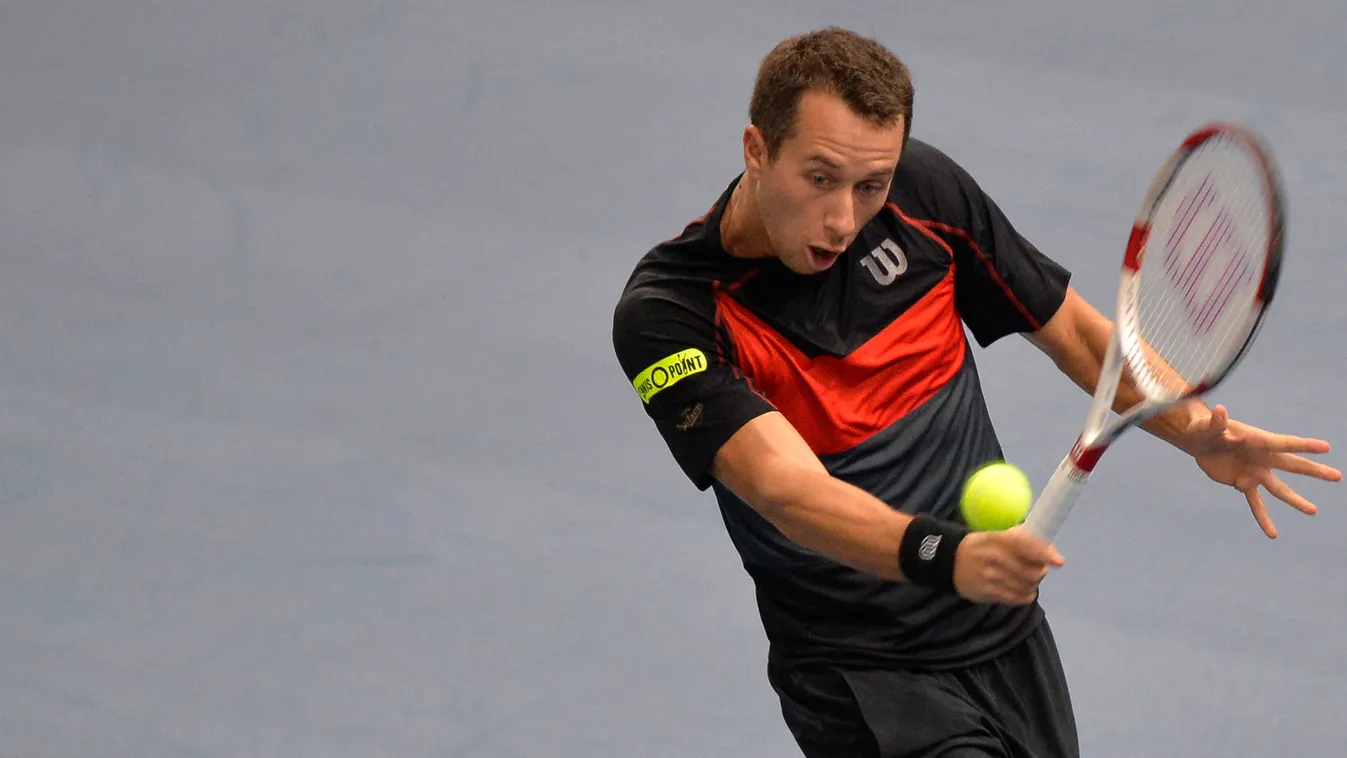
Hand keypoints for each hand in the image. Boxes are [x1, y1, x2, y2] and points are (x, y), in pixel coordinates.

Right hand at [953, 526, 1064, 604]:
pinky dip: (1026, 595)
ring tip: (1028, 579)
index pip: (1025, 545)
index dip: (1044, 553)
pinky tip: (1023, 590)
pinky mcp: (988, 593)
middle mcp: (993, 558)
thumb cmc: (980, 546)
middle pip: (1030, 570)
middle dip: (1040, 571)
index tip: (1058, 561)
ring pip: (1026, 586)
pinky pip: (1017, 598)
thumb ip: (1021, 538)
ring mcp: (990, 577)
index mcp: (996, 539)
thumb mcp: (995, 535)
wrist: (949, 562)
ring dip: (1033, 584)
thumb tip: (1050, 549)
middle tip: (1038, 569)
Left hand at [1184, 404, 1341, 537]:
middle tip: (1337, 476)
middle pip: (1292, 465)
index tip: (1326, 447)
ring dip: (1295, 500)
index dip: (1304, 445)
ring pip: (1279, 489)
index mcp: (1258, 441)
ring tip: (1313, 511)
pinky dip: (1263, 518)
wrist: (1199, 441)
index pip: (1284, 443)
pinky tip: (1272, 534)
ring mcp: (1255, 472)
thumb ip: (1217, 422)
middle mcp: (1262, 458)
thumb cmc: (1206, 427)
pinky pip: (1256, 503)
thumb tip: (1219, 410)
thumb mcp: (1209, 425)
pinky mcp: (1243, 484)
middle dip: (1314, 471)